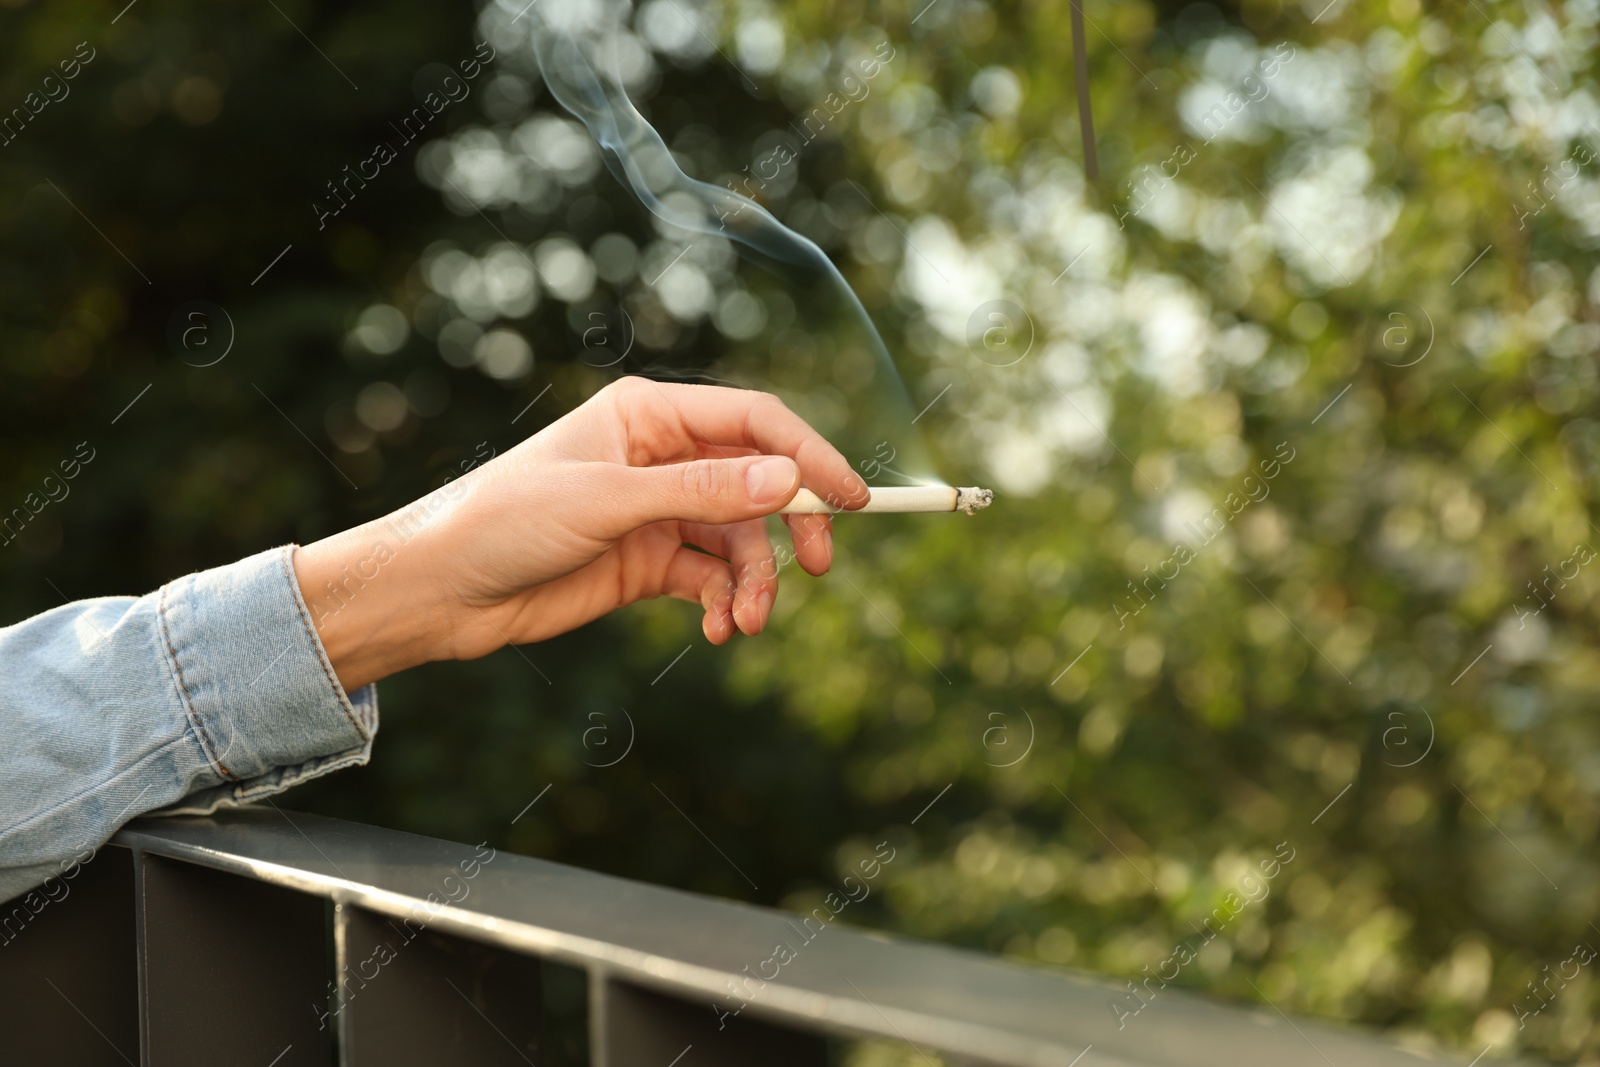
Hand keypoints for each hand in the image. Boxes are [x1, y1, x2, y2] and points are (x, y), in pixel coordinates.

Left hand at [293, 378, 868, 690]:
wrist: (442, 590)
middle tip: (820, 568)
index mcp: (650, 416)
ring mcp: (657, 512)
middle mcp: (662, 457)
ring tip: (746, 623)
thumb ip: (700, 491)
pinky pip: (711, 579)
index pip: (753, 420)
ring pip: (739, 541)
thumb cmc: (506, 520)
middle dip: (793, 527)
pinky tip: (716, 630)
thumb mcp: (607, 501)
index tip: (853, 498)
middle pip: (759, 481)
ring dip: (754, 582)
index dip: (809, 454)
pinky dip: (723, 604)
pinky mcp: (648, 563)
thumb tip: (786, 478)